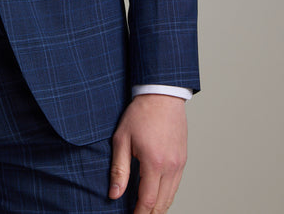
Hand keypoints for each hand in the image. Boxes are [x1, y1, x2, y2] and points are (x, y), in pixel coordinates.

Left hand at [109, 94, 186, 213]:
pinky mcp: (183, 159)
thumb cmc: (140, 114)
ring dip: (159, 208)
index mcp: (154, 163)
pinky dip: (166, 195)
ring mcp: (179, 164)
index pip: (147, 201)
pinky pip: (176, 185)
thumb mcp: (122, 139)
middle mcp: (170, 167)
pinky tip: (157, 196)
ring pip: (171, 196)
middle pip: (162, 204)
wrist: (161, 95)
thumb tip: (114, 194)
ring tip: (145, 211)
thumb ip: (119, 169)